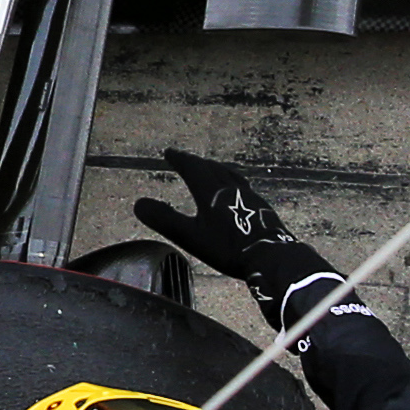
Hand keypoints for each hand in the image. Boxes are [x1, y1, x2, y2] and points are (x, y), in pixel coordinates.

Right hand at [129, 149, 329, 325]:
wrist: (272, 257)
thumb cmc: (228, 247)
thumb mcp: (190, 236)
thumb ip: (164, 219)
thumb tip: (138, 203)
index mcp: (211, 191)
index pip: (192, 168)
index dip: (179, 159)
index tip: (169, 153)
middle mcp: (230, 188)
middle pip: (211, 168)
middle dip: (196, 162)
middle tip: (185, 160)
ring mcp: (250, 196)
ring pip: (229, 175)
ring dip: (215, 169)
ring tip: (210, 169)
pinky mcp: (262, 207)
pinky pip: (243, 186)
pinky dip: (232, 182)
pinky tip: (236, 193)